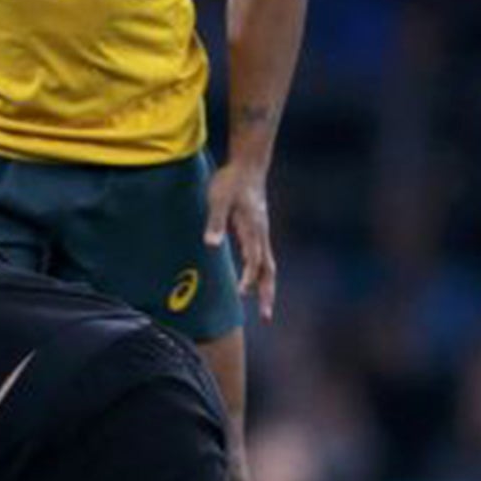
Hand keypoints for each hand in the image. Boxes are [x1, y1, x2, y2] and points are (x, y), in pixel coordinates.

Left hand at [205, 160, 276, 319]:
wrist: (248, 164)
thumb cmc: (230, 182)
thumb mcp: (218, 199)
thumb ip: (215, 223)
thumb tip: (212, 245)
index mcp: (252, 229)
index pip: (254, 260)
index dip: (249, 278)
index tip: (242, 293)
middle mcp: (261, 234)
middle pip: (268, 269)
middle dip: (267, 293)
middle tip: (266, 316)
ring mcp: (262, 233)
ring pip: (269, 266)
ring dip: (267, 287)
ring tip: (265, 308)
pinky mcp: (259, 230)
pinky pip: (265, 258)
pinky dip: (263, 274)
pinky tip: (257, 282)